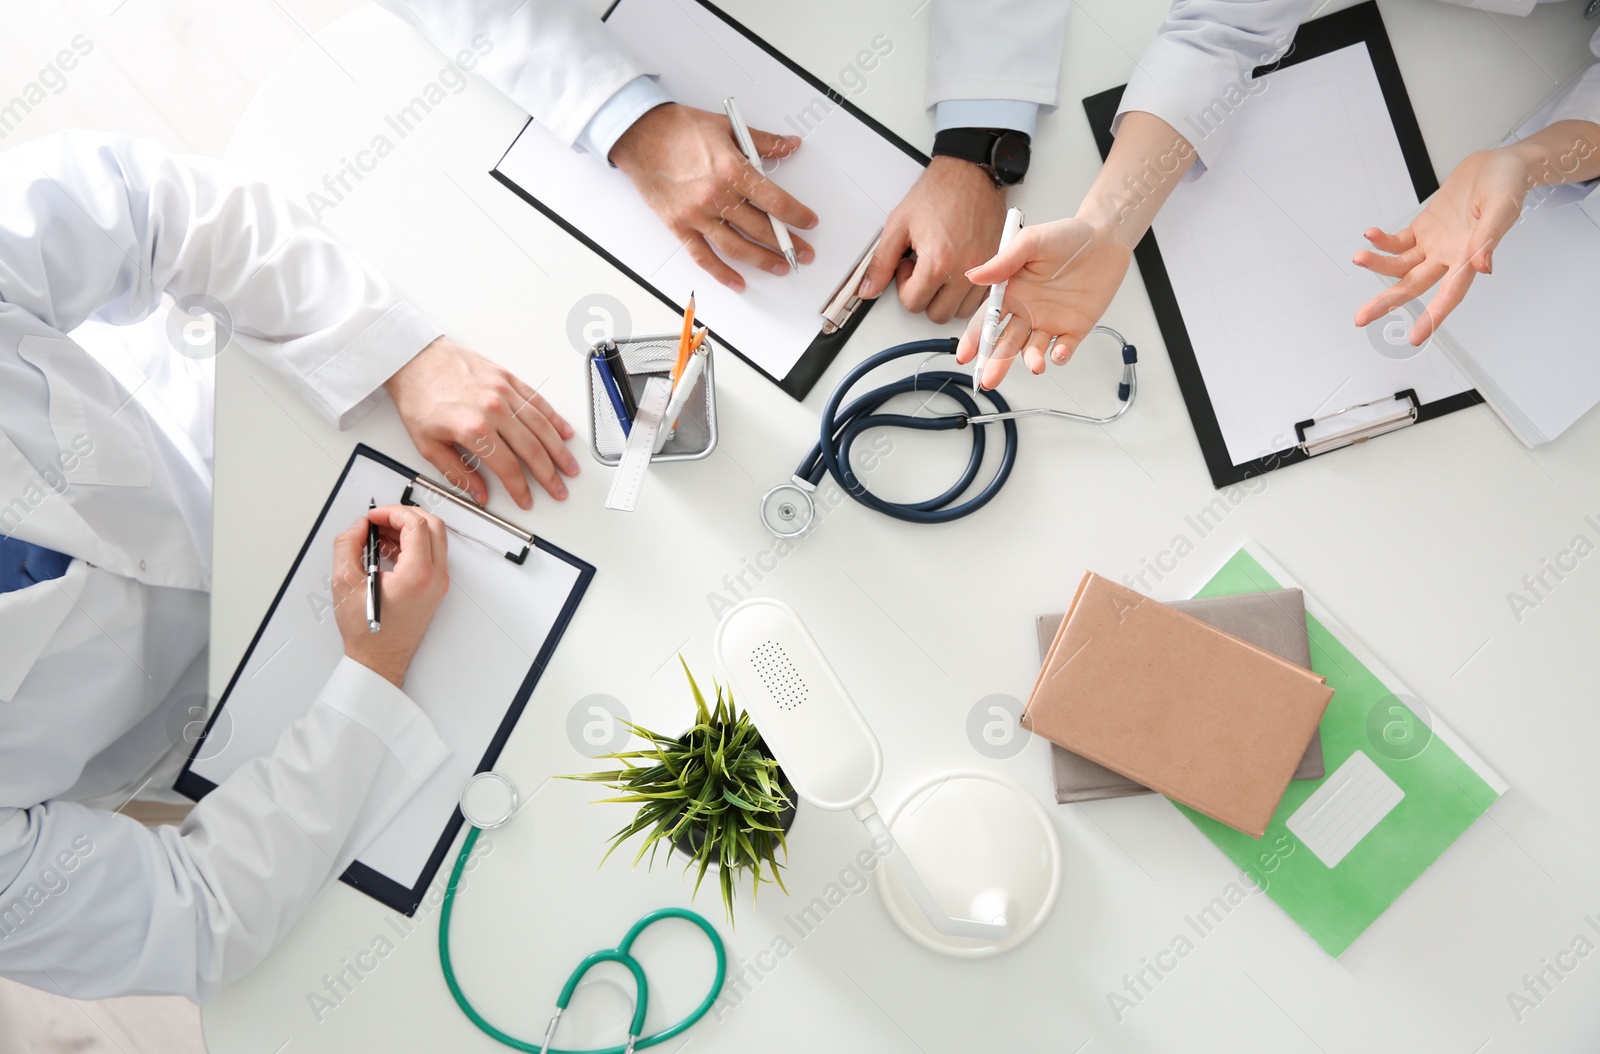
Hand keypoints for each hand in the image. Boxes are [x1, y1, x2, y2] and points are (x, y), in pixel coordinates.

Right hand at [332, 506, 448, 687]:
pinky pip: (430, 554)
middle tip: (381, 518)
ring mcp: (438, 584)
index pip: (416, 525)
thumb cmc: (367, 631)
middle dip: (405, 515)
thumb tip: (358, 527)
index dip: (392, 513)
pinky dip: (411, 544)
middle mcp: (435, 578)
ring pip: (434, 539)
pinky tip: (387, 548)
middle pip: (433, 526)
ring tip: (379, 533)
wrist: (379, 660)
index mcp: (418, 575)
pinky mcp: (433, 588)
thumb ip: (348, 546)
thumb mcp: (345, 583)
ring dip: (408, 529)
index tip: (374, 516)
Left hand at [385, 336, 577, 509]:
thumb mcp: (427, 444)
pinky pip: (538, 401)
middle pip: (532, 450)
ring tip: (570, 467)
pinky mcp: (507, 378)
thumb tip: (478, 492)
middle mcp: (493, 409)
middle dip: (549, 475)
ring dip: (559, 450)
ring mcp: (504, 391)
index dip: (521, 489)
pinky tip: (565, 432)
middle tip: (559, 489)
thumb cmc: (418, 397)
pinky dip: (554, 419)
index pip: (508, 468)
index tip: (526, 499)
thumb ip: (456, 473)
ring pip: (542, 426)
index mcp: (474, 429)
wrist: (413, 359)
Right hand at [609, 103, 817, 290]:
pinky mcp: (679, 226)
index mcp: (732, 170)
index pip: (776, 201)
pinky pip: (703, 256)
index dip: (797, 215)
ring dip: (762, 261)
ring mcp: (697, 215)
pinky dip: (721, 273)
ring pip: (737, 247)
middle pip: (760, 229)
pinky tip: (737, 282)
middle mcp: (716, 196)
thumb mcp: (726, 127)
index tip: (809, 222)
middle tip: (804, 253)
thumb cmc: (678, 128)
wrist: (639, 133)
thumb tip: (790, 145)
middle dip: (788, 244)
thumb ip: (763, 142)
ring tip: (780, 267)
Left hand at [857, 156, 1006, 323]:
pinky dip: (967, 292)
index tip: (908, 265)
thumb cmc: (939, 192)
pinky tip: (957, 270)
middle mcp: (966, 270)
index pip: (913, 303)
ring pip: (960, 311)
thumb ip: (881, 262)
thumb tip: (868, 289)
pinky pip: (980, 298)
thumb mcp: (899, 225)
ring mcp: (985, 269)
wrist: (970, 172)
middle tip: (923, 268)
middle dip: (925, 296)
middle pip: (938, 314)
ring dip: (946, 297)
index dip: (904, 286)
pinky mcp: (998, 266)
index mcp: (940, 261)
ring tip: (940, 268)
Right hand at [956, 217, 1131, 388]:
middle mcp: (1028, 310)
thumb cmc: (1068, 236)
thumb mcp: (1031, 242)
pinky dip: (1059, 355)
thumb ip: (1003, 262)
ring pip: (1033, 349)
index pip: (986, 320)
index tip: (965, 355)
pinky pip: (1064, 348)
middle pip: (1006, 343)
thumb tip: (973, 276)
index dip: (974, 339)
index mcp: (1012, 292)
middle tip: (988, 379)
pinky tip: (1056, 355)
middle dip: (996, 362)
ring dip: (1031, 359)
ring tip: (1034, 365)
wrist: (1106, 237)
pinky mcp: (1075, 328)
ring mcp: (1050, 321)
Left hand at [1352, 147, 1529, 344]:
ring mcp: (1433, 244)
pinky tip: (1370, 236)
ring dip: (1378, 265)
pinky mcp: (1423, 229)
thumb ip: (1489, 237)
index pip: (1450, 294)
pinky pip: (1398, 242)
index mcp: (1470, 257)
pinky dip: (1383, 241)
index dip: (1434, 317)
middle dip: (1387, 302)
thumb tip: (1482, 266)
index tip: (1416, 338)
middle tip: (1361, 319)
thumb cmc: (1507, 185)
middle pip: (1413, 286)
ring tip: (1359, 258)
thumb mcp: (1502, 207)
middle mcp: (1449, 257)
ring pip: (1400, 265)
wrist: (1498, 165)